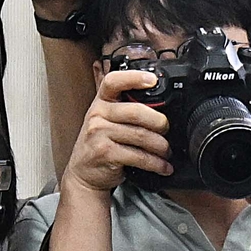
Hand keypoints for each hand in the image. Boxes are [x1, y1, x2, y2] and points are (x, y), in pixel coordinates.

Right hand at [63, 65, 169, 196]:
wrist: (83, 172)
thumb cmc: (101, 144)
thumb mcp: (107, 121)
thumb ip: (126, 110)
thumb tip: (162, 108)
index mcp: (101, 102)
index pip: (114, 82)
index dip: (134, 78)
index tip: (153, 80)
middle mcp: (98, 114)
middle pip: (136, 112)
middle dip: (160, 123)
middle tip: (167, 130)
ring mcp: (99, 133)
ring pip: (141, 135)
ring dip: (161, 147)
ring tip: (166, 152)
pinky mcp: (105, 153)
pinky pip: (139, 156)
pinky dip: (156, 164)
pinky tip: (163, 167)